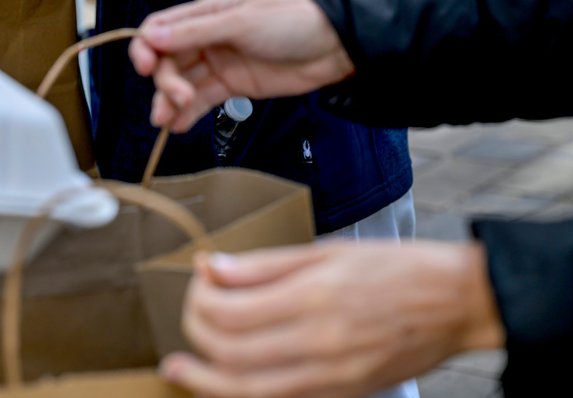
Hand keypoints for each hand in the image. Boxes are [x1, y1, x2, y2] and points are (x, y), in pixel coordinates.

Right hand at [127, 0, 355, 131]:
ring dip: (170, 101)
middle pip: (168, 61)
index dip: (145, 48)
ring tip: (168, 120)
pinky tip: (179, 125)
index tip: (145, 69)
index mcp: (205, 13)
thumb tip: (152, 38)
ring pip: (181, 83)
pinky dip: (188, 113)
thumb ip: (195, 32)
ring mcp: (219, 63)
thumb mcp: (240, 22)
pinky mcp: (233, 86)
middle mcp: (206, 37)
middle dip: (165, 81)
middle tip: (178, 98)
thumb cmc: (291, 22)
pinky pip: (202, 100)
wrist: (333, 46)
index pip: (159, 29)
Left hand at [162, 244, 504, 397]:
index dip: (199, 297)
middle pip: (230, 352)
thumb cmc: (395, 268)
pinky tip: (224, 382)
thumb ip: (263, 264)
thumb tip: (212, 267)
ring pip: (248, 389)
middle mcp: (319, 343)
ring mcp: (332, 377)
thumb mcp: (325, 251)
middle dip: (196, 333)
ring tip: (180, 367)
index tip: (199, 279)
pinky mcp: (343, 395)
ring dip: (205, 379)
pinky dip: (244, 394)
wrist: (455, 303)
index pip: (229, 310)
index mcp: (313, 297)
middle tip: (190, 316)